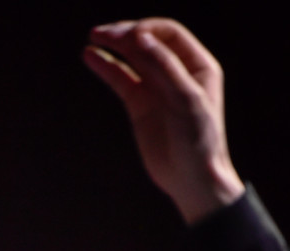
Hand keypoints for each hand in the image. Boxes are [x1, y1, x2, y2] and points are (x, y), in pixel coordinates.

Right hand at [83, 18, 244, 223]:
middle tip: (102, 33)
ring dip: (113, 47)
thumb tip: (139, 37)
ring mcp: (157, 89)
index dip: (147, 30)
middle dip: (125, 35)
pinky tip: (91, 57)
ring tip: (93, 39)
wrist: (191, 180)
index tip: (129, 37)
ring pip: (132, 59)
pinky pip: (121, 80)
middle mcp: (177, 72)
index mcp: (198, 65)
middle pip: (147, 42)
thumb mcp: (185, 99)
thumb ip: (164, 67)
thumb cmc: (198, 141)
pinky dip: (107, 67)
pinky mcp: (140, 106)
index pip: (168, 34)